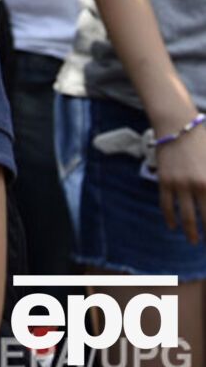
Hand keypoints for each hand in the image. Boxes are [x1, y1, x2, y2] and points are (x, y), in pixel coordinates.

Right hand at [154, 124, 205, 243]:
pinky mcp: (164, 180)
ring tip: (194, 241)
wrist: (176, 125)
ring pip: (184, 215)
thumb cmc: (202, 141)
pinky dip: (169, 217)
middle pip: (203, 217)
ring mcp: (178, 184)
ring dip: (190, 231)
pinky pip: (166, 203)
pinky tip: (172, 226)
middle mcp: (195, 185)